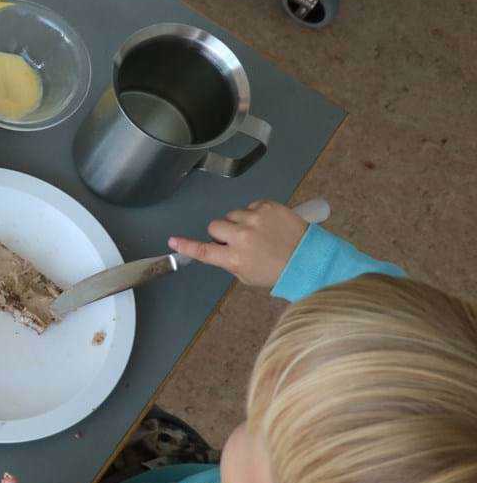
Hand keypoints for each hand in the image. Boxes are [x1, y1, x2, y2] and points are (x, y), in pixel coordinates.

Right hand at [169, 200, 308, 287]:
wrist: (311, 259)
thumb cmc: (278, 273)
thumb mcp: (248, 276)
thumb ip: (230, 262)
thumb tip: (220, 249)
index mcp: (235, 258)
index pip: (203, 250)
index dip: (186, 245)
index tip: (173, 241)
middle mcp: (242, 236)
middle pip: (215, 226)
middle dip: (222, 232)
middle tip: (238, 240)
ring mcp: (255, 219)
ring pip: (232, 214)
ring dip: (240, 222)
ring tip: (259, 232)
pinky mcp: (268, 206)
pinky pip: (251, 206)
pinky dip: (256, 213)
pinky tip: (269, 224)